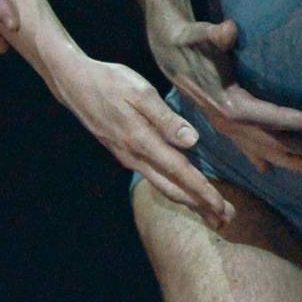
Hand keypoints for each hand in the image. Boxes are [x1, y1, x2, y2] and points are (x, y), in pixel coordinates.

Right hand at [49, 45, 229, 221]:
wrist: (74, 84)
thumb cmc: (110, 82)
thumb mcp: (141, 92)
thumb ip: (166, 119)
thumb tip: (192, 141)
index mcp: (142, 142)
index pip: (180, 172)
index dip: (202, 192)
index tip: (222, 207)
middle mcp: (135, 157)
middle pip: (173, 189)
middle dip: (200, 206)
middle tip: (227, 220)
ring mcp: (128, 158)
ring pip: (163, 187)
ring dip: (188, 202)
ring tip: (210, 213)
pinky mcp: (124, 154)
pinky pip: (154, 179)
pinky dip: (173, 189)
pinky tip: (183, 191)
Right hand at [148, 10, 301, 172]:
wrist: (167, 50)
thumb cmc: (190, 41)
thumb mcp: (202, 34)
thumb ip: (216, 34)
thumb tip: (229, 29)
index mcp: (228, 104)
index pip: (271, 117)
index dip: (298, 120)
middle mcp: (228, 121)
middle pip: (271, 142)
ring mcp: (224, 126)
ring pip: (260, 151)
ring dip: (288, 160)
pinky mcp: (221, 124)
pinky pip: (244, 147)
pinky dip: (259, 158)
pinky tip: (268, 170)